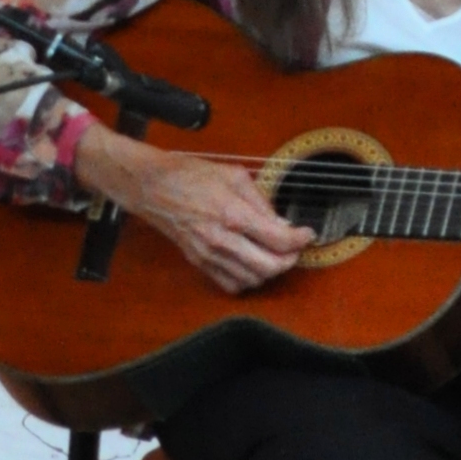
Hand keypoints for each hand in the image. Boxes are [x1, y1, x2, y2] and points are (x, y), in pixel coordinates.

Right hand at [79, 134, 311, 295]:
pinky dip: (248, 280)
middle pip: (269, 267)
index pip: (278, 239)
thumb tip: (282, 223)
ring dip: (270, 271)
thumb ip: (261, 201)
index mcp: (232, 214)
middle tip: (295, 247)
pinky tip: (252, 264)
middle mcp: (221, 240)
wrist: (153, 187)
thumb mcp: (234, 175)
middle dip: (290, 259)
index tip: (307, 234)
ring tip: (275, 255)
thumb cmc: (191, 175)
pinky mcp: (199, 263)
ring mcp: (209, 255)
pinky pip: (231, 284)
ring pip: (252, 279)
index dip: (300, 239)